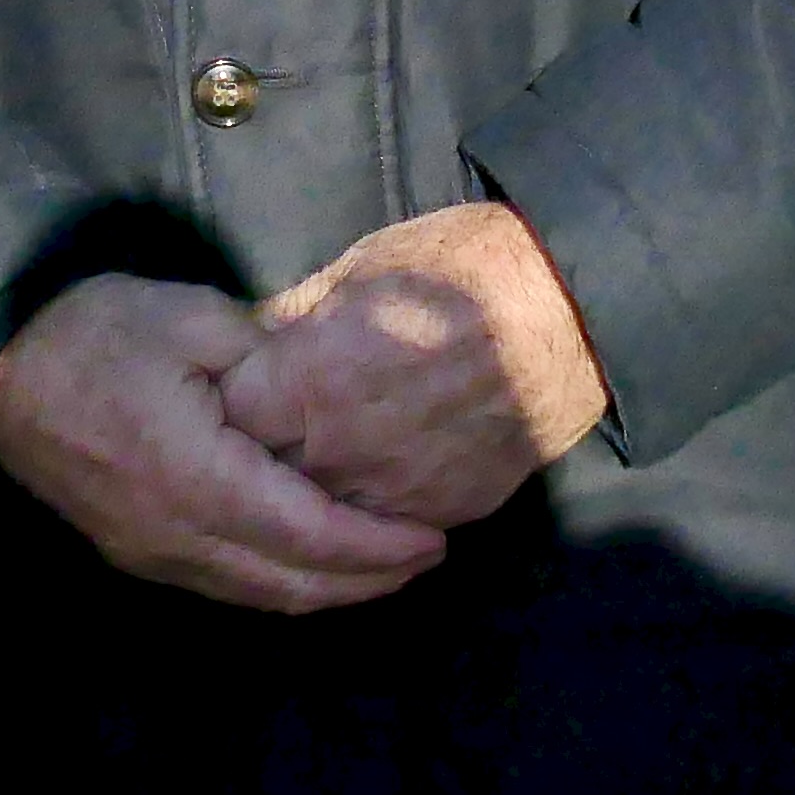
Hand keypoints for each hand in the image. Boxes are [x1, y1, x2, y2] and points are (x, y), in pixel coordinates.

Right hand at [0, 274, 446, 614]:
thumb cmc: (92, 335)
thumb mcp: (189, 314)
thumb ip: (267, 354)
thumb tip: (323, 389)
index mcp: (199, 477)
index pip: (309, 534)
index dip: (377, 546)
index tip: (435, 537)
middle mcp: (180, 536)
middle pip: (293, 584)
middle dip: (369, 580)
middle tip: (428, 557)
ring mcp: (155, 555)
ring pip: (261, 596)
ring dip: (329, 590)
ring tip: (385, 566)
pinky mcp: (139, 554)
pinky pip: (228, 588)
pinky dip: (284, 583)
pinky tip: (313, 562)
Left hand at [217, 199, 609, 532]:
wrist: (564, 309)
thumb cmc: (454, 268)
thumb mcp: (355, 272)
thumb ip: (293, 319)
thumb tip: (251, 344)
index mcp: (311, 381)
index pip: (231, 417)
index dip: (230, 401)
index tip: (233, 388)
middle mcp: (343, 451)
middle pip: (267, 474)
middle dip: (261, 450)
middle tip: (268, 426)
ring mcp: (394, 493)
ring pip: (321, 515)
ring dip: (312, 488)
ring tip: (317, 454)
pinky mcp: (442, 512)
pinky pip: (382, 526)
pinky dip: (369, 506)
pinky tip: (370, 474)